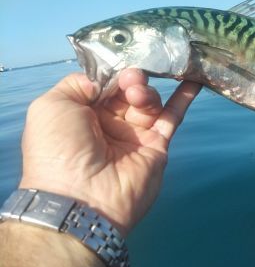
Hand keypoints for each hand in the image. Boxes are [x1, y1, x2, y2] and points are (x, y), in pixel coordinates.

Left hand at [18, 70, 200, 235]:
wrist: (82, 198)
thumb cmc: (59, 149)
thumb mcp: (51, 106)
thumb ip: (77, 83)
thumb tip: (105, 79)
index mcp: (82, 113)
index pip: (104, 83)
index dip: (113, 73)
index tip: (119, 68)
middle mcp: (108, 122)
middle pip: (127, 89)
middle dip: (131, 79)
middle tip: (131, 82)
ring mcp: (134, 135)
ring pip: (148, 101)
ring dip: (146, 91)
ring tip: (138, 96)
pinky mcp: (157, 146)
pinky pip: (172, 117)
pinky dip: (183, 98)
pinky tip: (192, 79)